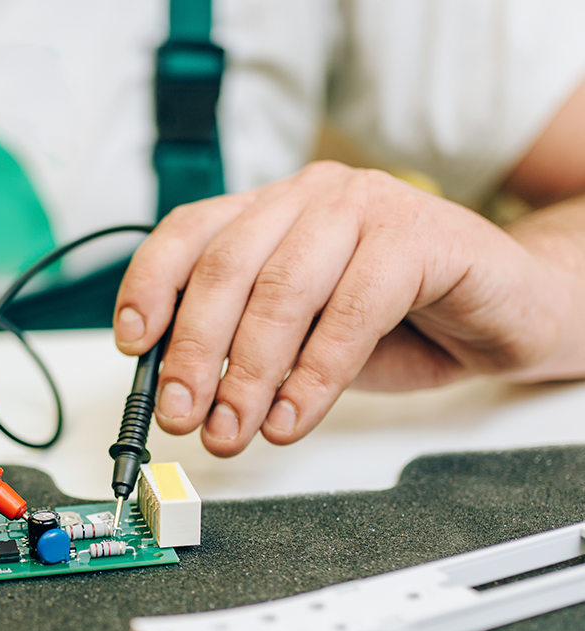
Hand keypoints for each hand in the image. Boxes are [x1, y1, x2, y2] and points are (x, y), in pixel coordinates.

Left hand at [114, 160, 582, 456]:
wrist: (499, 311)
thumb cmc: (393, 322)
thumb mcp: (298, 338)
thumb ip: (245, 350)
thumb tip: (182, 393)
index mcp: (269, 213)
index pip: (187, 234)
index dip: (150, 288)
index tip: (133, 346)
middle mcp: (308, 198)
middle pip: (225, 268)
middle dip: (194, 354)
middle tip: (183, 416)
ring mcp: (365, 207)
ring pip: (283, 290)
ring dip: (248, 375)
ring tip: (233, 431)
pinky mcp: (419, 235)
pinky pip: (352, 309)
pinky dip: (315, 374)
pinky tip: (294, 417)